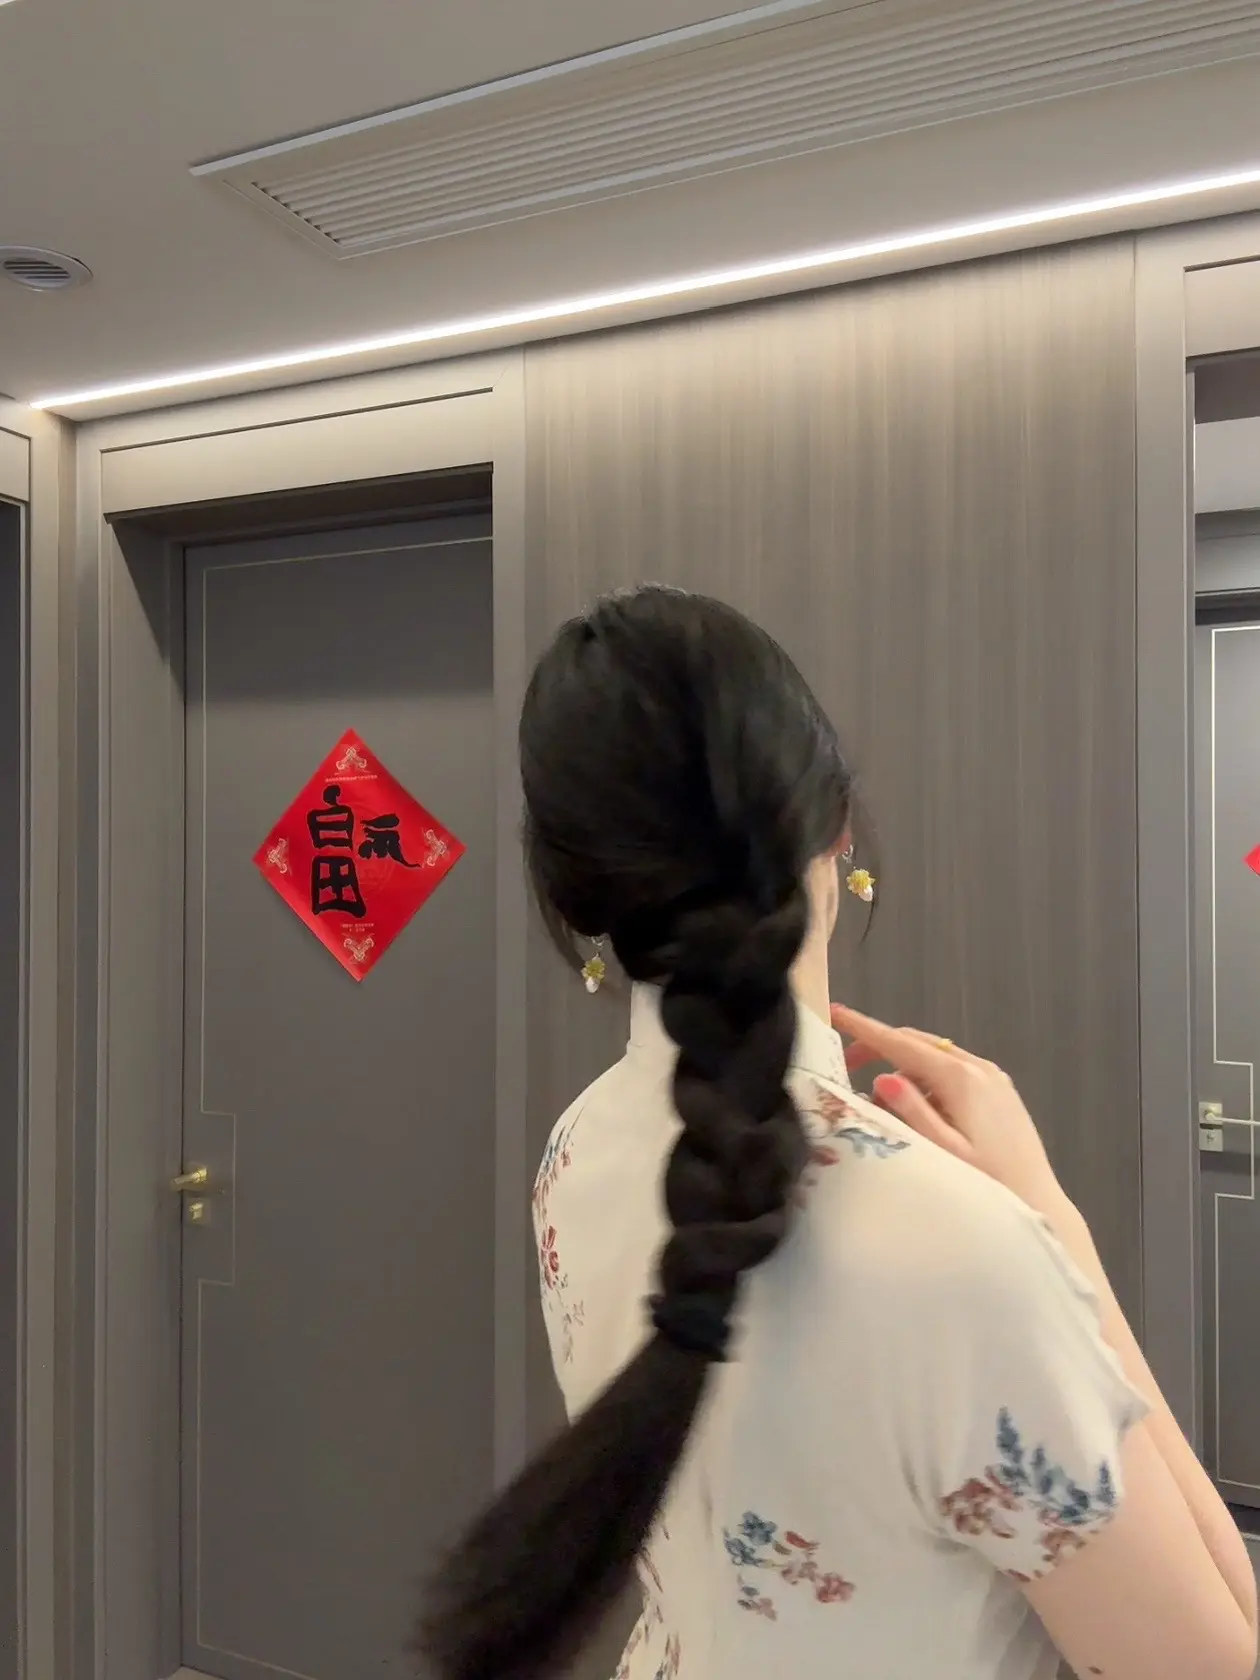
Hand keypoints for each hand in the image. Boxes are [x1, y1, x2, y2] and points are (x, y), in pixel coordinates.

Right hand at [830, 1003, 1065, 1217]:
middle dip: (880, 1044)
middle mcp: (978, 1067)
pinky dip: (927, 1074)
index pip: (901, 1044)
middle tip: (848, 1063)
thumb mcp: (944, 1152)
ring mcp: (992, 1076)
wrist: (1040, 1202)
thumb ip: (912, 1113)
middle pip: (917, 1042)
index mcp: (960, 1079)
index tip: (835, 1013)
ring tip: (881, 1095)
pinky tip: (919, 1104)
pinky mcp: (1000, 1089)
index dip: (864, 1028)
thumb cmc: (990, 1184)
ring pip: (936, 1054)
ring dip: (904, 1063)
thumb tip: (882, 1078)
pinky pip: (954, 1067)